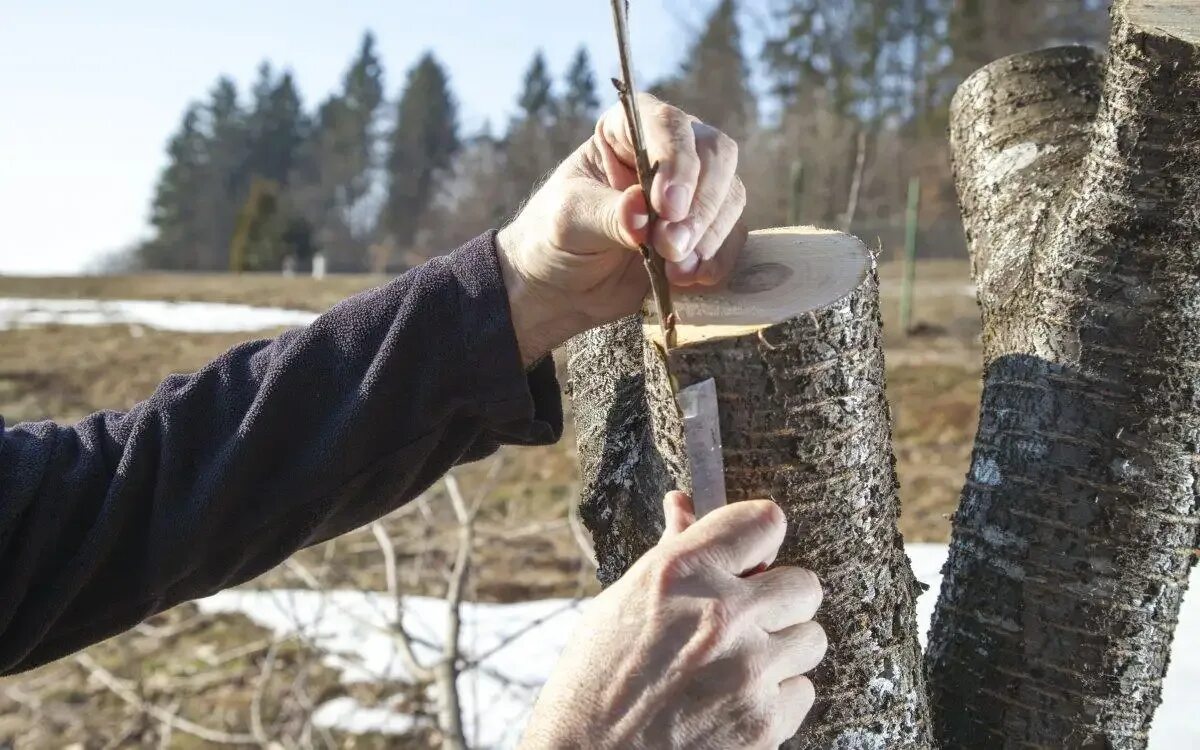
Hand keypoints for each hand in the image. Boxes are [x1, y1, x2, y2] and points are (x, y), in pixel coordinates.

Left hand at [498, 94, 747, 364]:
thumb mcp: (570, 221)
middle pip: (716, 155)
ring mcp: (693, 189)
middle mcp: (668, 150)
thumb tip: (642, 213)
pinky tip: (689, 278)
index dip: (678, 162)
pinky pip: (733, 235)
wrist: (560, 288)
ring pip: (731, 195)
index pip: (669, 125)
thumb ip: (607, 214)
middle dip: (700, 206)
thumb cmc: (554, 238)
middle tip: (671, 246)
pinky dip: (718, 259)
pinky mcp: (704, 229)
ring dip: (709, 236)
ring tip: (675, 271)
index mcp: (628, 130)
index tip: (667, 207)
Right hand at [521, 494, 825, 749]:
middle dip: (778, 601)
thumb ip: (672, 553)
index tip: (750, 555)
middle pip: (804, 585)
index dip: (759, 539)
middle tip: (744, 620)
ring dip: (781, 651)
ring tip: (735, 665)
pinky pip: (802, 692)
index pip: (765, 521)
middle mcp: (721, 614)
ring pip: (811, 639)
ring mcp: (747, 671)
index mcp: (680, 572)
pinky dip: (776, 699)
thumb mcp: (623, 603)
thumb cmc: (595, 679)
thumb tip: (684, 504)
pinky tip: (733, 703)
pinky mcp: (763, 723)